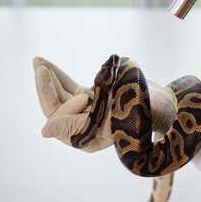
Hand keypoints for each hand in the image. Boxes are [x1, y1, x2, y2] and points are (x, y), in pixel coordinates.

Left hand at [33, 57, 176, 152]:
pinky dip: (62, 78)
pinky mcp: (91, 99)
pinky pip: (71, 89)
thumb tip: (44, 131)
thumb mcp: (108, 119)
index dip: (56, 100)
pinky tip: (50, 66)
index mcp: (86, 139)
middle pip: (57, 108)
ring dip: (50, 80)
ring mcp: (87, 112)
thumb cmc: (141, 112)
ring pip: (62, 97)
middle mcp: (84, 128)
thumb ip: (76, 124)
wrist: (162, 104)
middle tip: (38, 65)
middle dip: (46, 87)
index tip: (59, 81)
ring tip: (39, 62)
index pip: (60, 121)